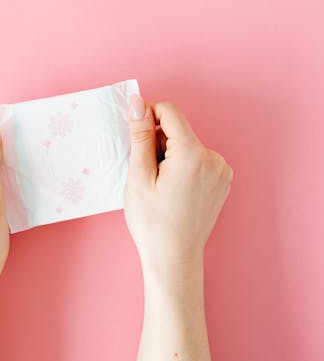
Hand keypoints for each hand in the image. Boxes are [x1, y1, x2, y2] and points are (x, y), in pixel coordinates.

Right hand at [124, 95, 233, 283]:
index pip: (170, 112)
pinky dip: (183, 166)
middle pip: (178, 130)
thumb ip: (140, 135)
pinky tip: (175, 190)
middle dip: (158, 143)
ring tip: (162, 186)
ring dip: (170, 155)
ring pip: (187, 144)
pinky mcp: (223, 180)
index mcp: (193, 155)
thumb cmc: (152, 223)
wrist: (174, 258)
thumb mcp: (138, 176)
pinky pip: (198, 158)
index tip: (136, 139)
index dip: (148, 118)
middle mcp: (214, 159)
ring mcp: (222, 170)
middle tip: (148, 175)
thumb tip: (138, 102)